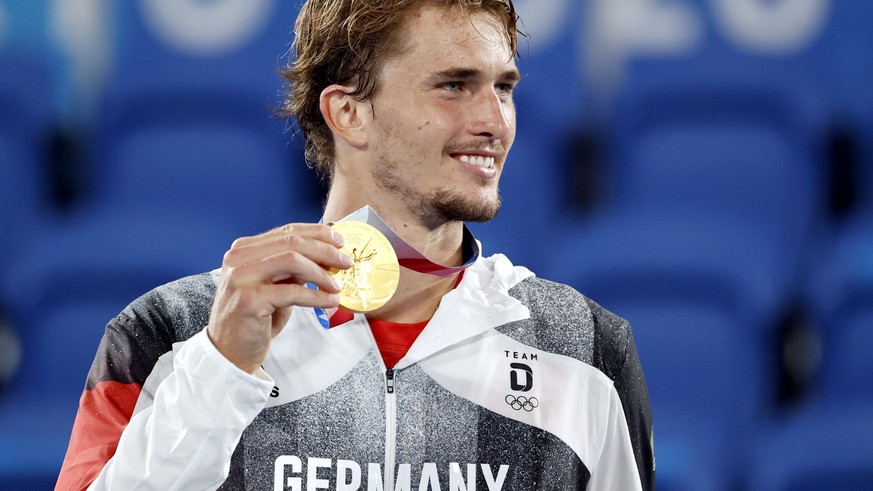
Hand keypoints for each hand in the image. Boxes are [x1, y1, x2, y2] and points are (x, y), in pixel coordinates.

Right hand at [207, 223, 352, 374]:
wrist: (230, 351)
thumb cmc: (254, 318)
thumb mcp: (275, 285)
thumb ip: (294, 268)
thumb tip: (328, 254)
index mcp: (244, 249)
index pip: (287, 231)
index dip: (318, 234)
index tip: (340, 242)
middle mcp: (238, 258)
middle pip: (292, 242)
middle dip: (325, 250)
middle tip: (346, 262)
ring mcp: (241, 278)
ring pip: (292, 260)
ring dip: (321, 272)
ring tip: (337, 285)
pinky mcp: (249, 300)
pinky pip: (292, 292)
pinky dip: (316, 295)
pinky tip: (330, 301)